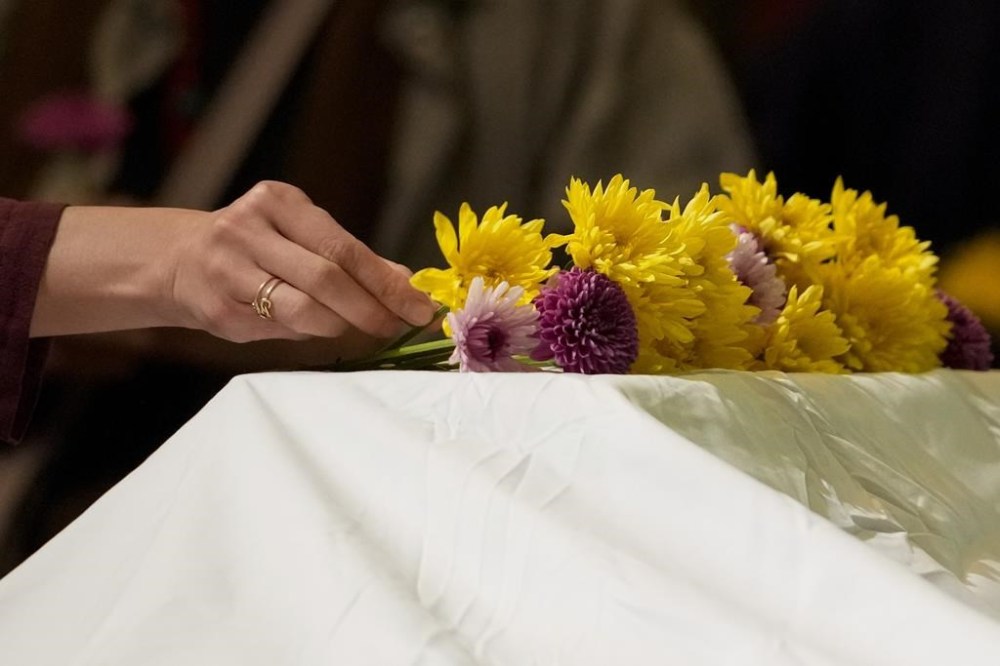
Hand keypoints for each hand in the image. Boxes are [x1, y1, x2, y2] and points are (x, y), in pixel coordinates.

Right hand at [169, 181, 435, 342]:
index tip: (420, 307)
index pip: (345, 247)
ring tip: (358, 328)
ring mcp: (227, 269)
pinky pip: (278, 329)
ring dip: (340, 325)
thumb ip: (353, 258)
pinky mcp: (217, 309)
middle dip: (370, 309)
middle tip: (397, 327)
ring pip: (302, 309)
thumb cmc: (258, 247)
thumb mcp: (302, 236)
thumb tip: (408, 282)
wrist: (178, 259)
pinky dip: (306, 333)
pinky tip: (314, 328)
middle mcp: (248, 228)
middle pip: (326, 278)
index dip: (387, 283)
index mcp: (278, 202)